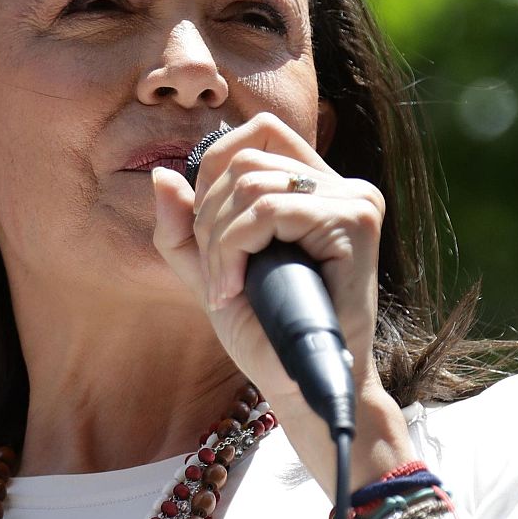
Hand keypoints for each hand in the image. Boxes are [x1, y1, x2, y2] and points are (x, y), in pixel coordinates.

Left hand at [149, 111, 384, 409]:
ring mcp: (355, 200)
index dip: (214, 171)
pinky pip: (270, 210)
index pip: (259, 133)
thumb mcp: (211, 273)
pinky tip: (236, 289)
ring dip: (219, 241)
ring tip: (227, 288)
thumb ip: (184, 229)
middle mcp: (342, 186)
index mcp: (317, 188)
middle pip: (246, 157)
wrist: (301, 385)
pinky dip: (236, 249)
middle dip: (209, 217)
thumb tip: (161, 175)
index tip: (208, 236)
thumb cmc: (265, 335)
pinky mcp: (356, 221)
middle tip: (216, 276)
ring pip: (252, 184)